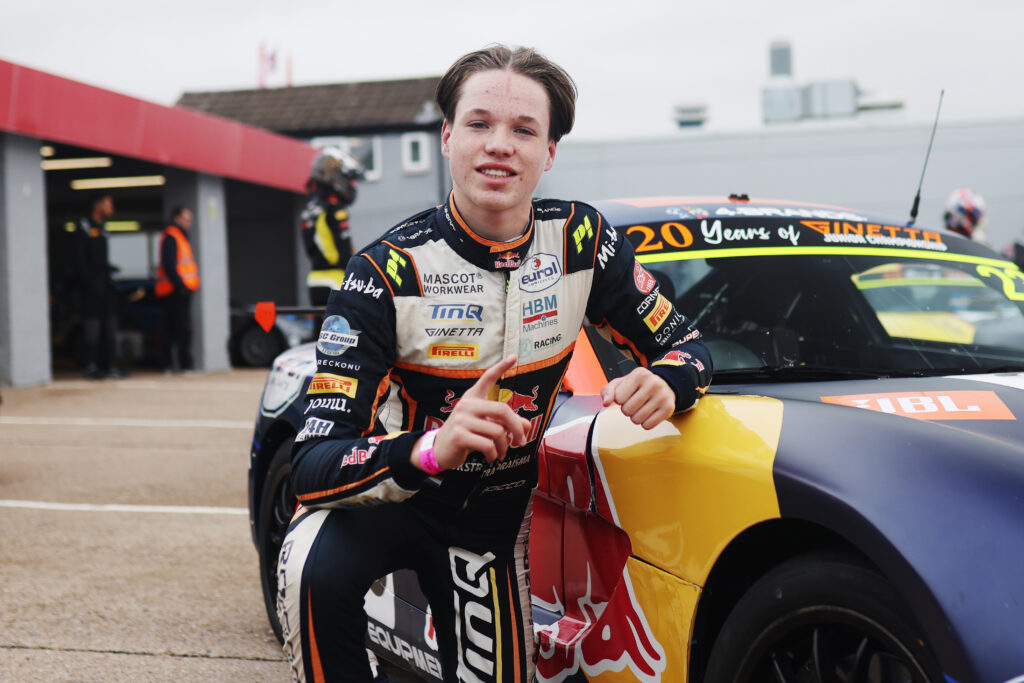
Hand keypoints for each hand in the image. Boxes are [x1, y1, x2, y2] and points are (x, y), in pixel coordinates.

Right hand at [411, 355, 530, 471]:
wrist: (440, 450)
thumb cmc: (466, 434)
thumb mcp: (485, 426)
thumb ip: (504, 423)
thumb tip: (526, 426)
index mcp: (473, 398)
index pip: (488, 378)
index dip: (501, 367)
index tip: (514, 356)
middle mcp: (467, 404)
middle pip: (502, 410)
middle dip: (516, 427)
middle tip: (522, 441)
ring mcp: (462, 419)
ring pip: (497, 432)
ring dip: (503, 446)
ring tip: (500, 453)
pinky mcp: (459, 435)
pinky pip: (487, 445)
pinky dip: (493, 454)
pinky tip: (491, 457)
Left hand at [600, 367, 674, 429]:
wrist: (663, 385)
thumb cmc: (638, 386)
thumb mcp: (621, 383)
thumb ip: (607, 391)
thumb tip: (605, 403)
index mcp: (639, 374)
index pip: (618, 398)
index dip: (620, 400)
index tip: (628, 394)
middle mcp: (653, 383)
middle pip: (627, 410)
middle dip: (627, 410)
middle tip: (635, 402)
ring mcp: (662, 395)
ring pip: (637, 419)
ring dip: (635, 417)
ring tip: (642, 408)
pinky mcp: (669, 408)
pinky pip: (648, 425)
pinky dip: (645, 423)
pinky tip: (649, 413)